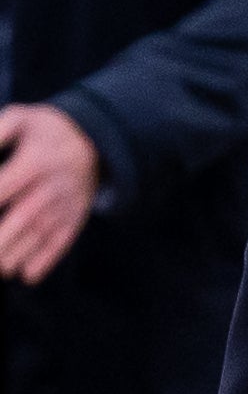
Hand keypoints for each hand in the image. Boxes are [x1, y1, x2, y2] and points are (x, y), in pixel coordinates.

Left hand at [0, 104, 99, 283]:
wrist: (93, 140)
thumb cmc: (45, 130)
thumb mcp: (20, 118)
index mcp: (34, 161)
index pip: (3, 186)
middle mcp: (51, 187)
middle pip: (21, 218)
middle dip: (1, 238)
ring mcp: (65, 206)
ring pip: (39, 236)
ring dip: (16, 255)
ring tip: (1, 268)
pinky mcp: (74, 219)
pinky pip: (61, 244)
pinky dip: (45, 262)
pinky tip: (27, 275)